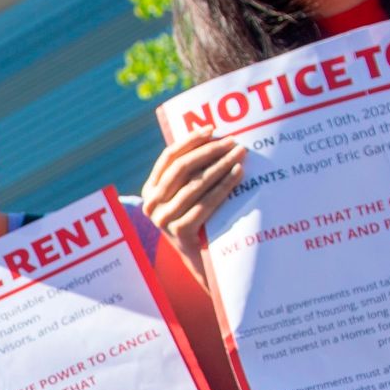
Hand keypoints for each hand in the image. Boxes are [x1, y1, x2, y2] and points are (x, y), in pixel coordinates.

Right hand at [141, 127, 246, 249]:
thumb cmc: (199, 221)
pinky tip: (238, 175)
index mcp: (150, 191)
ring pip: (195, 185)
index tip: (211, 129)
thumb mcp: (186, 196)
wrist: (201, 261)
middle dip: (209, 151)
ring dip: (220, 166)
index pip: (168, 157)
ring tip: (239, 155)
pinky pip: (206, 204)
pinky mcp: (180, 233)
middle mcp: (152, 204)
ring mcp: (164, 220)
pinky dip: (224, 187)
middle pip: (181, 168)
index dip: (189, 141)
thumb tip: (210, 133)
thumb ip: (189, 173)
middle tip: (232, 141)